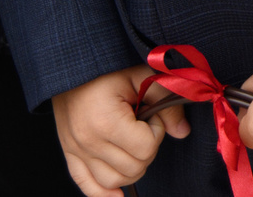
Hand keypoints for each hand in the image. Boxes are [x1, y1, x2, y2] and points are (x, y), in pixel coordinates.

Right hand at [53, 66, 184, 196]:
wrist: (71, 69)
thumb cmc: (108, 69)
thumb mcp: (142, 76)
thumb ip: (166, 102)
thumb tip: (183, 132)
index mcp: (106, 121)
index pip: (145, 148)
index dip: (157, 132)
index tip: (152, 116)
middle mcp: (88, 142)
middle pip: (133, 167)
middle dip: (148, 148)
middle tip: (144, 126)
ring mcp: (76, 151)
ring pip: (114, 181)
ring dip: (132, 167)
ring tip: (132, 142)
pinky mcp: (70, 155)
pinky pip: (86, 185)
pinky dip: (104, 194)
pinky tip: (118, 194)